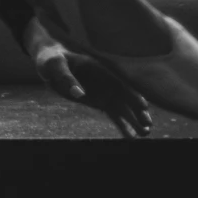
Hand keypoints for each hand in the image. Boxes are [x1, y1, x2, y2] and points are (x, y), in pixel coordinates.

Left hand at [24, 16, 151, 139]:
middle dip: (137, 111)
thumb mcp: (55, 66)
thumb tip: (80, 94)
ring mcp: (104, 92)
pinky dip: (122, 126)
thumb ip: (67, 79)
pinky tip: (131, 137)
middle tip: (148, 125)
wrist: (49, 64)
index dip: (131, 93)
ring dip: (134, 121)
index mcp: (98, 68)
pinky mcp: (99, 102)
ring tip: (145, 135)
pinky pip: (113, 115)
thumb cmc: (52, 60)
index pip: (118, 81)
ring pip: (122, 109)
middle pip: (125, 97)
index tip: (143, 105)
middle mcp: (105, 81)